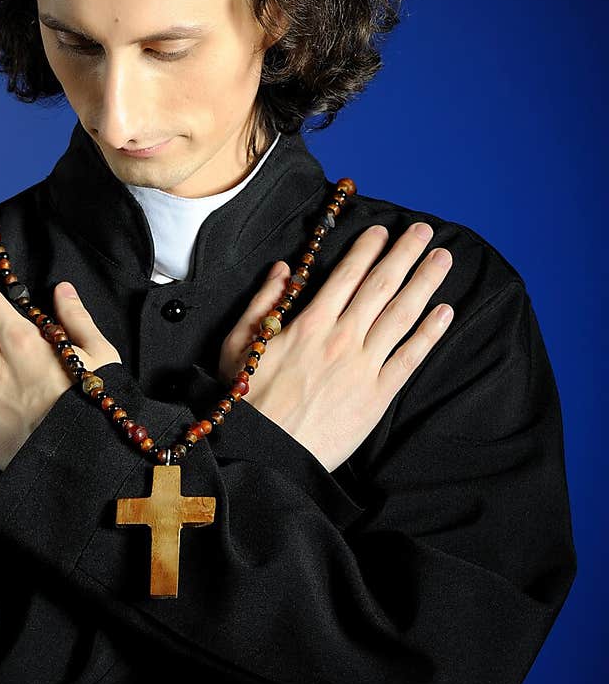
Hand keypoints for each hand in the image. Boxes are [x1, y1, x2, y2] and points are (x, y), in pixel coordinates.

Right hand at [218, 223, 454, 472]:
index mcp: (309, 323)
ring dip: (425, 283)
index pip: (346, 275)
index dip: (367, 249)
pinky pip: (409, 358)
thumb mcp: (238, 343)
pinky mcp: (377, 396)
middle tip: (424, 232)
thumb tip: (283, 268)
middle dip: (405, 254)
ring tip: (442, 259)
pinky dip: (429, 333)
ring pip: (401, 315)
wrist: (266, 452)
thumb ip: (262, 302)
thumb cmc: (248, 401)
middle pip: (381, 286)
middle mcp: (341, 338)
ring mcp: (363, 367)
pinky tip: (445, 313)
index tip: (382, 231)